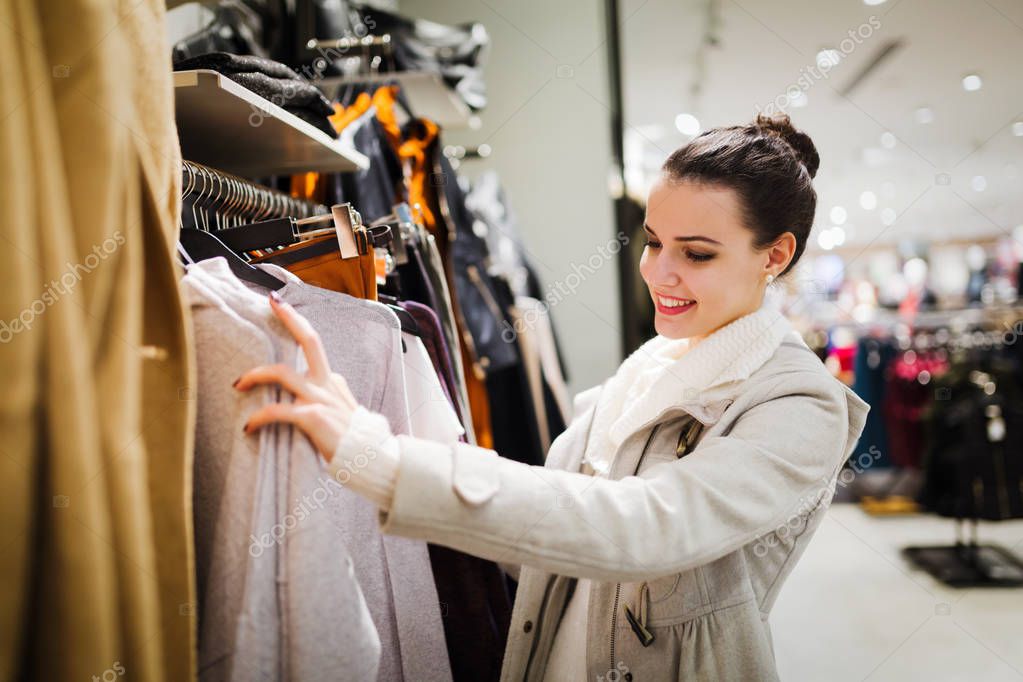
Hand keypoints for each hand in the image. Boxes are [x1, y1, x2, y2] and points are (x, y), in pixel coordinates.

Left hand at [235, 291, 358, 463]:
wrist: (372, 459)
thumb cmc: (355, 442)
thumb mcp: (344, 413)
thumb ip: (329, 400)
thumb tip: (314, 398)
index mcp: (333, 381)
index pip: (314, 346)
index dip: (296, 322)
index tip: (280, 304)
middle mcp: (328, 384)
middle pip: (310, 341)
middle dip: (290, 319)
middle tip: (272, 303)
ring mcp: (321, 399)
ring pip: (283, 373)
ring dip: (256, 375)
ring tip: (238, 384)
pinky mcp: (313, 417)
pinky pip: (277, 411)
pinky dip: (259, 417)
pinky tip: (249, 426)